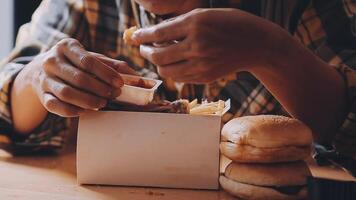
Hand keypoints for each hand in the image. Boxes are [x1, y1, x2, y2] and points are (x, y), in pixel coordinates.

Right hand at [25, 38, 135, 116]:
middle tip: (113, 96)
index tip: (120, 84)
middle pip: (79, 78)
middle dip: (99, 89)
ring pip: (66, 93)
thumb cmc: (74, 63)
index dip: (106, 74)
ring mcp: (44, 79)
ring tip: (102, 104)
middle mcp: (52, 61)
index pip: (88, 61)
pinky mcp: (42, 95)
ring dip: (87, 101)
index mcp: (66, 47)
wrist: (41, 71)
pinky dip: (71, 111)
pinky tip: (85, 111)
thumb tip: (136, 76)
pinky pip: (55, 106)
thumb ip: (112, 65)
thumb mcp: (90, 58)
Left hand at [132, 8, 284, 83]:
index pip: (159, 33)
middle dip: (145, 52)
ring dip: (157, 64)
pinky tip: (172, 64)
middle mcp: (197, 44)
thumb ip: (181, 24)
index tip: (134, 37)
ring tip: (158, 57)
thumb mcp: (206, 14)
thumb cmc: (232, 24)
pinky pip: (179, 78)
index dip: (142, 36)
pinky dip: (171, 71)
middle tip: (143, 48)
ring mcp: (201, 63)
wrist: (257, 45)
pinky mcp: (205, 77)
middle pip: (158, 55)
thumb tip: (157, 34)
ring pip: (166, 70)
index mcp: (196, 23)